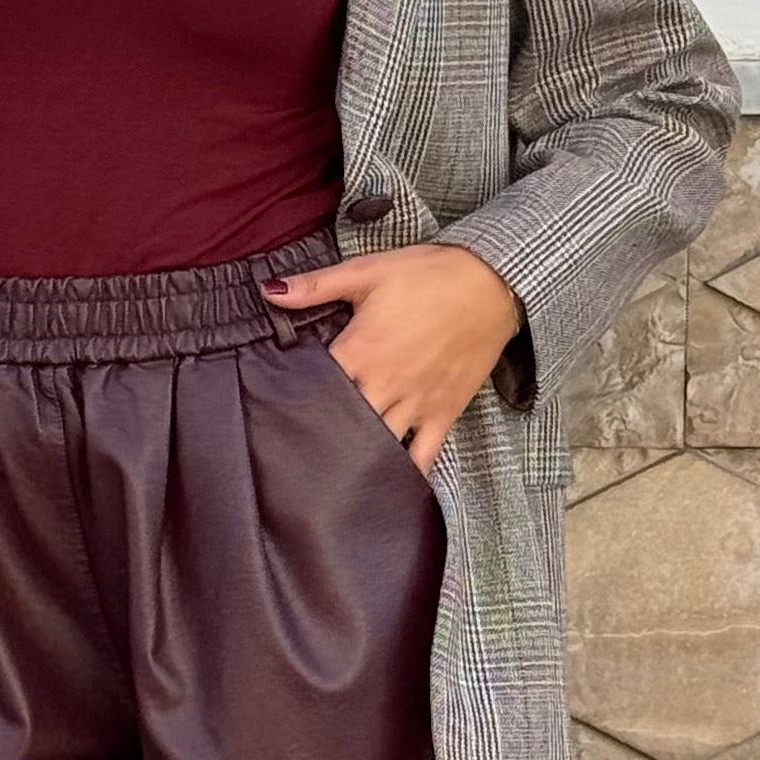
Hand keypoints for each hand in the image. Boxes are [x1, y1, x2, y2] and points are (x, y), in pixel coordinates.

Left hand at [262, 241, 524, 473]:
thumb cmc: (428, 275)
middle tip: (295, 453)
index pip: (314, 387)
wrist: (491, 284)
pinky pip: (423, 454)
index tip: (271, 413)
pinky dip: (405, 473)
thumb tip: (268, 292)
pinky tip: (385, 488)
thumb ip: (315, 286)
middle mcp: (384, 385)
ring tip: (330, 476)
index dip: (292, 401)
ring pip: (378, 446)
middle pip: (342, 425)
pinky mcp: (443, 414)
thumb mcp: (367, 271)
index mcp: (360, 350)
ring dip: (356, 459)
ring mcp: (415, 404)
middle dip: (319, 439)